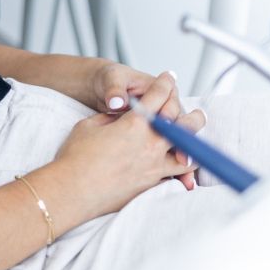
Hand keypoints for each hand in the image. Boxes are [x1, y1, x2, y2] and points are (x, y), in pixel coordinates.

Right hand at [52, 72, 198, 219]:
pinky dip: (179, 172)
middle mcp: (150, 144)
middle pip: (185, 125)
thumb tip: (118, 118)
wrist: (71, 191)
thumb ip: (110, 119)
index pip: (159, 96)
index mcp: (136, 123)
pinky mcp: (149, 186)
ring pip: (188, 156)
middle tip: (198, 114)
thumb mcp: (89, 125)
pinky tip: (179, 170)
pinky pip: (173, 177)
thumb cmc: (75, 157)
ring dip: (193, 147)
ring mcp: (153, 168)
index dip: (165, 83)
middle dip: (194, 116)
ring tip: (195, 144)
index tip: (169, 78)